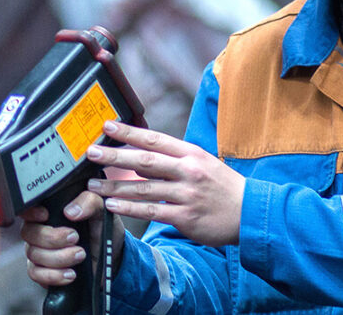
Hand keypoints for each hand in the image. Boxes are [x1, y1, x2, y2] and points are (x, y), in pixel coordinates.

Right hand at [19, 191, 103, 287]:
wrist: (109, 256)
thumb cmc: (100, 229)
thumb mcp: (100, 210)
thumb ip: (88, 201)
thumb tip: (71, 211)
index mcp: (48, 212)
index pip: (27, 210)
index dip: (31, 213)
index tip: (46, 215)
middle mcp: (39, 231)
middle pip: (28, 233)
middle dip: (52, 238)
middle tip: (75, 237)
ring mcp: (38, 252)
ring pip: (34, 254)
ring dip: (59, 257)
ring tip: (80, 255)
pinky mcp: (42, 271)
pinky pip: (36, 274)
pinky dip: (54, 275)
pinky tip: (70, 273)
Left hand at [85, 121, 245, 245]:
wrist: (250, 213)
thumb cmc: (222, 187)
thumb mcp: (203, 163)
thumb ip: (174, 158)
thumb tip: (141, 152)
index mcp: (191, 154)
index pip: (155, 139)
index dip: (129, 132)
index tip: (107, 126)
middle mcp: (188, 171)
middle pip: (145, 161)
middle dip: (115, 157)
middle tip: (91, 153)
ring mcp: (187, 194)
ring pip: (144, 188)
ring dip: (115, 188)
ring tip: (92, 186)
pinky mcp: (186, 217)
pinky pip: (152, 211)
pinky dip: (130, 209)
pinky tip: (112, 207)